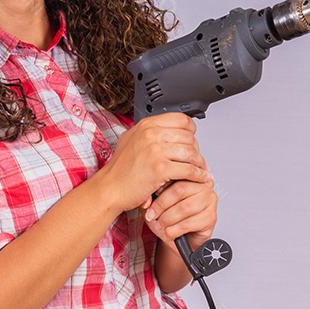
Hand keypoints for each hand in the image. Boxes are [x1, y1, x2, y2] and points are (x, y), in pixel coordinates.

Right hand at [95, 112, 210, 214]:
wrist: (110, 189)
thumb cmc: (119, 170)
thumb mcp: (131, 140)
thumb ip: (148, 132)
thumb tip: (167, 127)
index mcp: (146, 125)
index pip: (181, 119)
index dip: (190, 131)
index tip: (191, 140)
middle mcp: (151, 134)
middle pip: (188, 136)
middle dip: (195, 149)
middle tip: (196, 158)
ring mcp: (155, 151)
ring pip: (191, 152)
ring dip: (199, 163)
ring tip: (200, 169)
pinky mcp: (160, 169)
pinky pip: (189, 169)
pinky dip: (198, 175)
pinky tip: (199, 178)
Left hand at [141, 172, 217, 252]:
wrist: (179, 235)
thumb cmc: (167, 214)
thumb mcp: (155, 200)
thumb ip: (152, 194)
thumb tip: (146, 199)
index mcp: (191, 173)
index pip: (176, 173)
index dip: (161, 186)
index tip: (150, 198)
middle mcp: (204, 184)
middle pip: (180, 190)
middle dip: (161, 205)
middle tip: (151, 215)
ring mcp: (210, 200)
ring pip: (184, 207)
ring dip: (167, 219)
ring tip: (159, 224)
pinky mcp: (211, 218)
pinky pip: (189, 223)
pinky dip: (174, 230)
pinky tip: (169, 232)